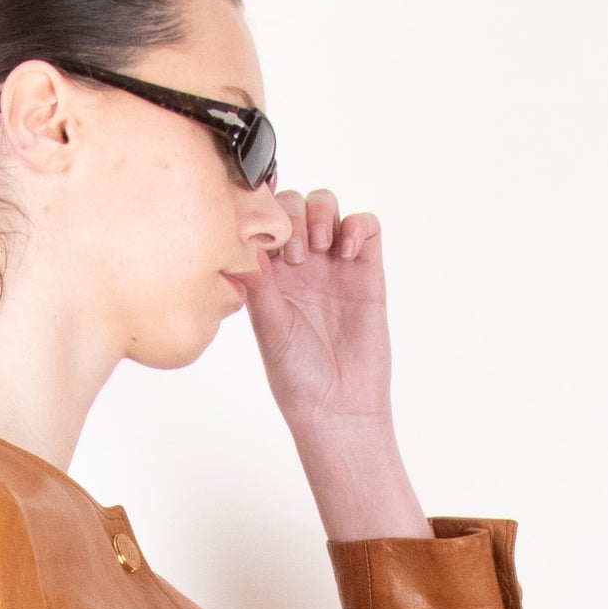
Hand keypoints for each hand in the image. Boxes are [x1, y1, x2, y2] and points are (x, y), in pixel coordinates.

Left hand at [243, 189, 390, 436]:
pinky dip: (357, 226)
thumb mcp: (267, 324)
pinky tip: (346, 254)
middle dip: (292, 215)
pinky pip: (366, 225)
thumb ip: (258, 280)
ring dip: (320, 214)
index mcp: (269, 273)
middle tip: (294, 254)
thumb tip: (241, 239)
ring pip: (327, 205)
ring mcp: (334, 263)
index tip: (264, 232)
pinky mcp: (367, 269)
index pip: (262, 221)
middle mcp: (300, 263)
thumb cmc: (297, 375)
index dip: (262, 213)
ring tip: (319, 249)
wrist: (338, 405)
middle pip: (294, 203)